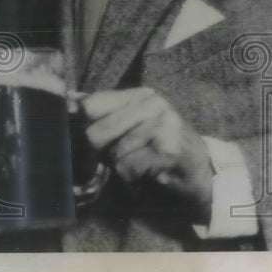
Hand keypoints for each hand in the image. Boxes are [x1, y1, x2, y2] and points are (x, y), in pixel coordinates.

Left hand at [80, 87, 213, 223]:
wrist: (203, 171)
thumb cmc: (160, 148)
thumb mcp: (134, 125)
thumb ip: (105, 116)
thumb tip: (68, 107)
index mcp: (140, 94)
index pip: (91, 105)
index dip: (83, 126)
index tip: (90, 141)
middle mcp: (152, 104)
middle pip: (97, 131)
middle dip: (101, 153)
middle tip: (119, 157)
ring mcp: (162, 124)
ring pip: (114, 153)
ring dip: (121, 167)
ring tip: (140, 162)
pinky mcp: (168, 149)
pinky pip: (129, 168)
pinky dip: (132, 177)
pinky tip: (148, 172)